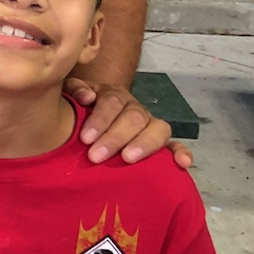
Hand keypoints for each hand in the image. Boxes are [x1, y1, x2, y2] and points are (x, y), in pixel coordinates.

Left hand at [65, 77, 191, 167]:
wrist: (88, 120)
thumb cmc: (77, 113)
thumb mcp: (71, 98)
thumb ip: (74, 90)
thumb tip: (87, 97)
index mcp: (114, 96)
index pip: (112, 103)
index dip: (100, 120)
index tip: (85, 138)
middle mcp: (135, 109)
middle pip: (134, 118)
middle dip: (115, 137)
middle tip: (95, 156)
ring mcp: (150, 125)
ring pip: (158, 129)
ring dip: (144, 144)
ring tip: (128, 158)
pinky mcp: (161, 143)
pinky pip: (175, 145)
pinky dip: (181, 152)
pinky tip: (182, 163)